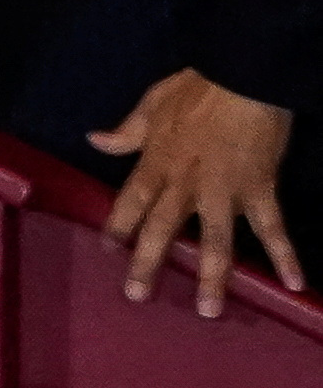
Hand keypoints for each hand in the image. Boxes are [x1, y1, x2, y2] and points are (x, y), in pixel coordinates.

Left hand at [94, 70, 304, 316]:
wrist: (244, 76)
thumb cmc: (198, 88)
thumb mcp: (151, 103)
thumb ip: (127, 131)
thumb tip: (94, 140)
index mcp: (157, 160)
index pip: (130, 200)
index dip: (117, 225)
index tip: (108, 249)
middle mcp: (186, 183)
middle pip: (162, 228)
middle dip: (149, 263)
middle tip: (137, 296)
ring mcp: (224, 190)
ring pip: (215, 241)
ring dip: (212, 277)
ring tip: (208, 311)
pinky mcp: (260, 190)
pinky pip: (272, 228)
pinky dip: (285, 256)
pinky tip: (293, 284)